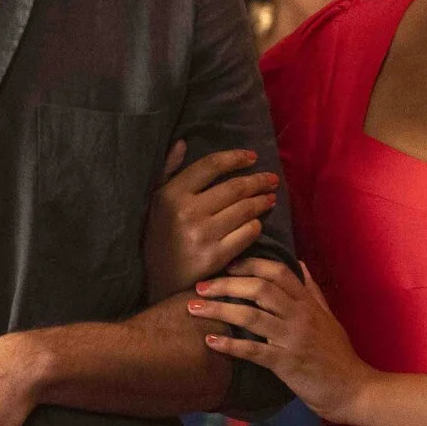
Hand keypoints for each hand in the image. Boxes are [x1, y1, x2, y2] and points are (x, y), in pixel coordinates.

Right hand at [144, 140, 280, 302]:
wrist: (157, 282)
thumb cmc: (159, 237)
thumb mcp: (155, 202)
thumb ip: (168, 171)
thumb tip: (182, 143)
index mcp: (171, 194)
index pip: (210, 165)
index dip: (235, 158)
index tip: (253, 157)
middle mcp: (186, 212)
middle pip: (234, 187)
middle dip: (258, 181)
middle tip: (270, 179)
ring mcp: (203, 235)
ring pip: (245, 210)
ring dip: (262, 201)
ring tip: (270, 198)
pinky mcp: (216, 257)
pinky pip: (247, 234)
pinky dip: (256, 225)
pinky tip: (258, 222)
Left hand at [189, 259, 373, 421]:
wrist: (354, 390)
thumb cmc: (338, 355)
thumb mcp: (329, 316)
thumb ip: (312, 290)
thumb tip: (300, 263)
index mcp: (308, 303)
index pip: (277, 271)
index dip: (249, 264)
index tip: (227, 265)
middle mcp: (300, 316)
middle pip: (258, 289)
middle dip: (226, 284)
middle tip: (200, 286)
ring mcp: (293, 339)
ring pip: (251, 316)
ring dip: (219, 310)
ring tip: (194, 308)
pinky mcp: (287, 364)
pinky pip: (254, 351)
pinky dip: (230, 345)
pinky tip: (209, 341)